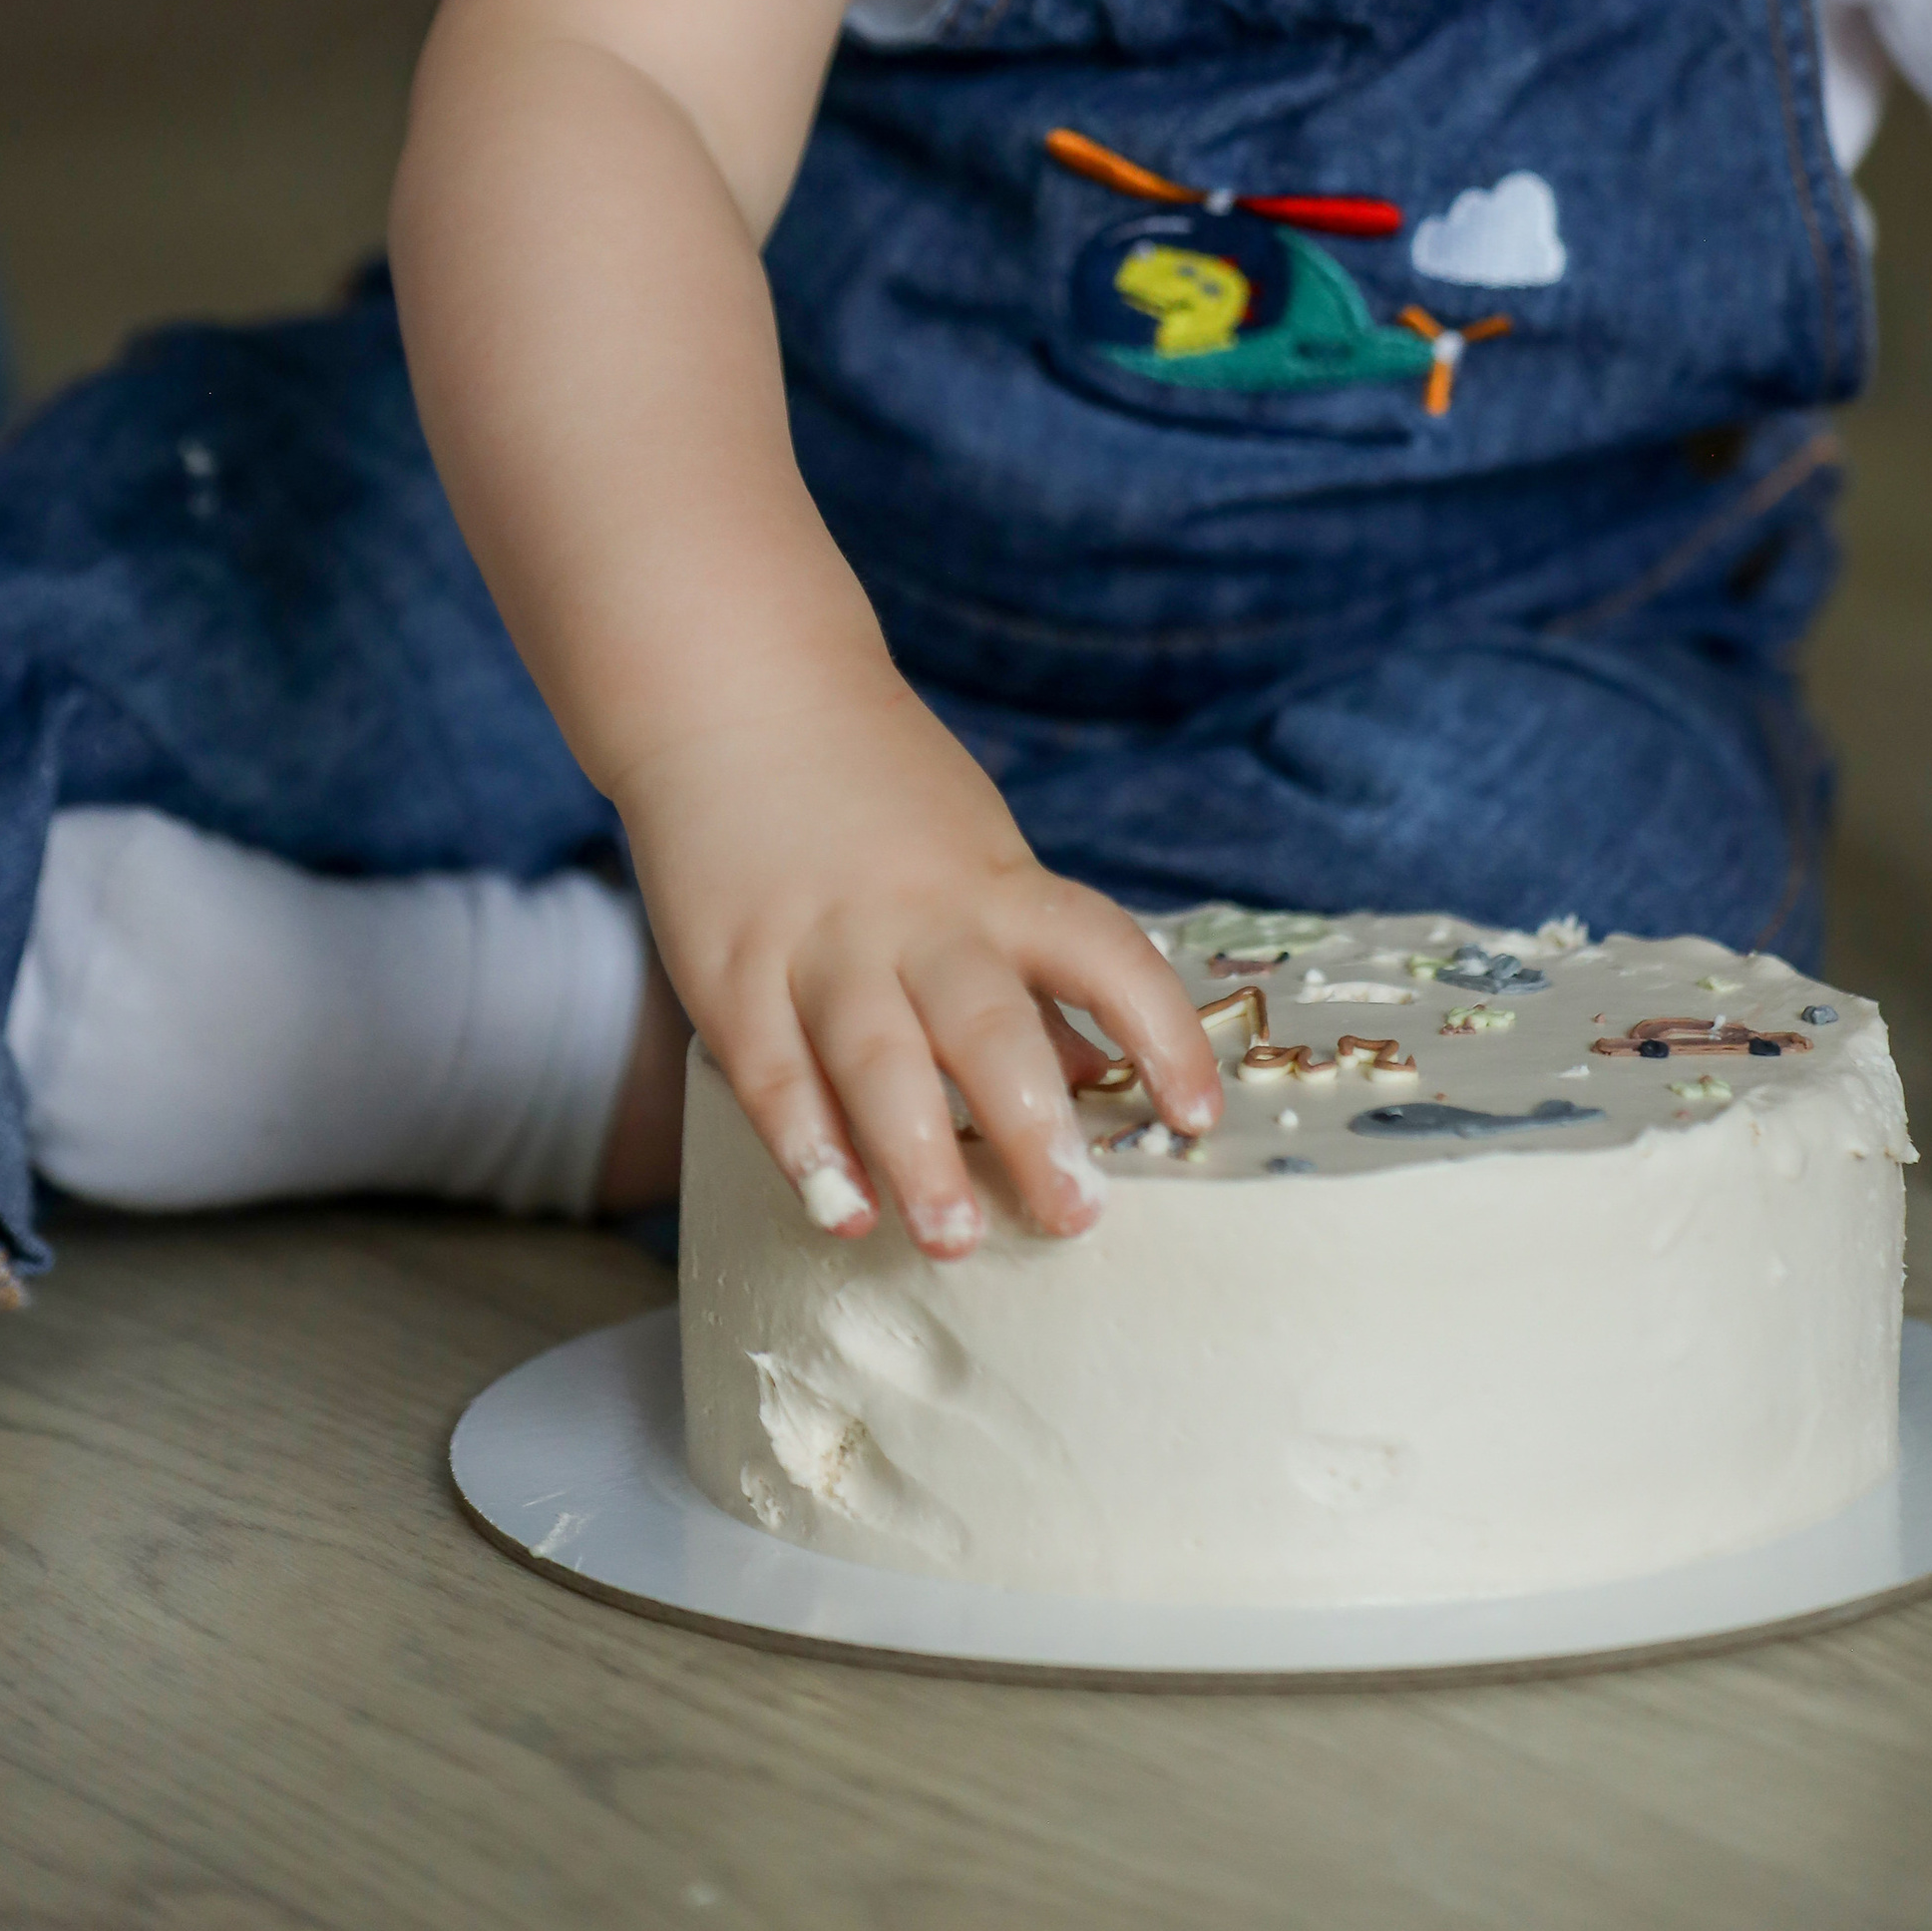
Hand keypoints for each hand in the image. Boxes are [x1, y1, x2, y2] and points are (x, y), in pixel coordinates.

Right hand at [611, 662, 1218, 1261]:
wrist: (737, 692)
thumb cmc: (876, 790)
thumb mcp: (977, 859)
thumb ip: (1032, 975)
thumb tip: (1106, 1080)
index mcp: (996, 886)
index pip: (1102, 952)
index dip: (1161, 1030)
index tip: (1197, 1114)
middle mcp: (917, 918)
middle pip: (986, 1022)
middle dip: (1034, 1123)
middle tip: (1075, 1213)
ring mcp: (821, 944)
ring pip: (876, 1055)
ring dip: (917, 1152)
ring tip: (953, 1239)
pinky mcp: (734, 972)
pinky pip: (773, 1072)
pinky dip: (805, 1145)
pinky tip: (837, 1207)